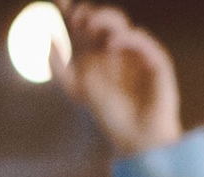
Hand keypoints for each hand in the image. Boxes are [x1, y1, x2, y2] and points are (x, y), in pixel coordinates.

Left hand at [52, 4, 182, 159]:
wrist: (135, 136)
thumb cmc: (108, 115)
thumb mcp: (74, 88)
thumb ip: (57, 64)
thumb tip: (48, 34)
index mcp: (95, 51)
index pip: (83, 23)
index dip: (70, 9)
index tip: (58, 1)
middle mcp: (115, 49)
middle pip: (101, 17)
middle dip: (88, 14)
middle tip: (77, 19)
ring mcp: (135, 53)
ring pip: (122, 23)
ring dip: (105, 19)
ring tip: (91, 27)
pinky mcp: (155, 62)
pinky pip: (144, 40)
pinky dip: (127, 38)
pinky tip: (111, 44)